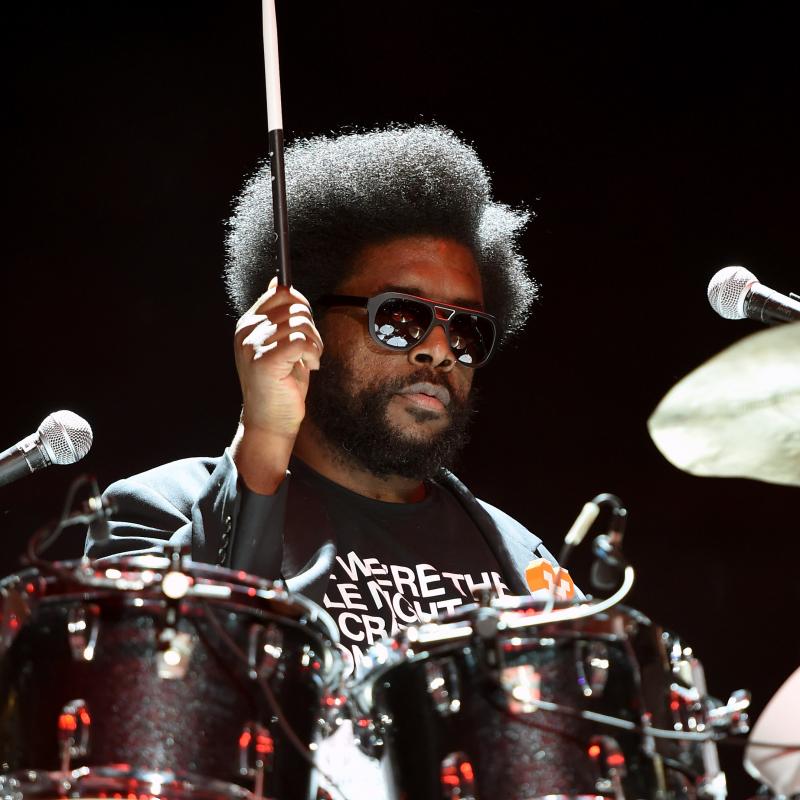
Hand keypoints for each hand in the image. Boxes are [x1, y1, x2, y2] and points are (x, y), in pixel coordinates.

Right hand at [231, 277, 322, 492]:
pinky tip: (307, 367)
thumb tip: (279, 282)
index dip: (301, 306)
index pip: (280, 293)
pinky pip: (302, 341)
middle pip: (295, 306)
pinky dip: (312, 353)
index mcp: (248, 324)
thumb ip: (279, 316)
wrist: (270, 422)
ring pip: (302, 323)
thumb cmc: (279, 385)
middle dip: (312, 327)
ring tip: (307, 361)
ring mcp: (253, 345)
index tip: (305, 327)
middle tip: (308, 351)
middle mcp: (247, 332)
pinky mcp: (265, 361)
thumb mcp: (279, 344)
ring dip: (315, 343)